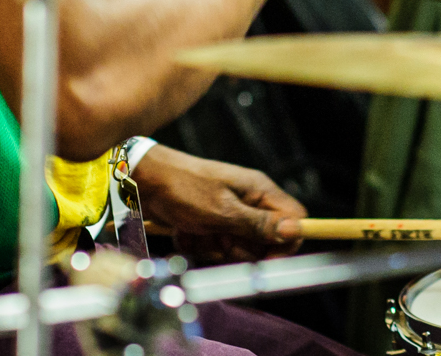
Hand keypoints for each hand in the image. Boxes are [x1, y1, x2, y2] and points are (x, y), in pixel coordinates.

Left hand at [132, 144, 306, 263]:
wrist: (146, 181)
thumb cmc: (184, 188)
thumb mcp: (223, 211)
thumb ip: (258, 224)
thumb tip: (294, 231)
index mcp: (260, 192)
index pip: (294, 220)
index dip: (286, 242)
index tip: (266, 259)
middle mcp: (250, 203)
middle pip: (264, 241)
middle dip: (240, 248)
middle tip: (219, 237)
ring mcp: (230, 214)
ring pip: (237, 248)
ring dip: (214, 247)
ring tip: (195, 231)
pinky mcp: (212, 224)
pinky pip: (215, 247)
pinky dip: (198, 244)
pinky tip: (184, 230)